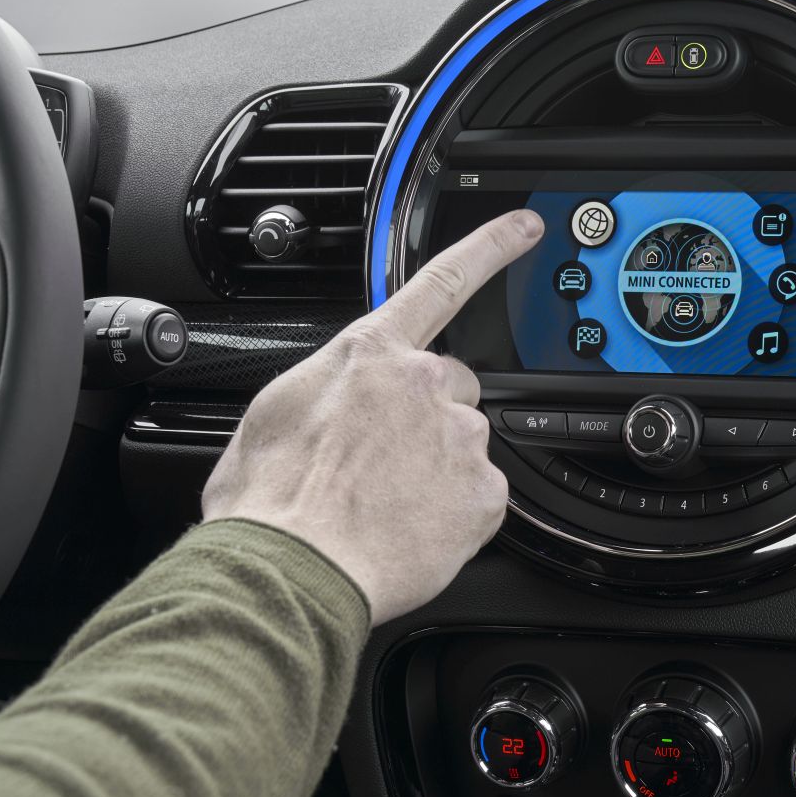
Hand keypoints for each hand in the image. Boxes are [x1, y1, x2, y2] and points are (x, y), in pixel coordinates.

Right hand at [201, 209, 544, 622]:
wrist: (292, 570)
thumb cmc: (270, 502)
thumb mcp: (274, 415)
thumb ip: (325, 388)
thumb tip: (332, 398)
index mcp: (369, 355)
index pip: (442, 281)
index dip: (491, 247)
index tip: (525, 226)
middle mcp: (423, 384)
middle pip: (451, 384)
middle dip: (427, 414)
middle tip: (382, 461)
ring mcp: (460, 438)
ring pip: (464, 443)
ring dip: (437, 467)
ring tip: (385, 504)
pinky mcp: (485, 493)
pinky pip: (479, 497)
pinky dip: (454, 513)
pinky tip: (411, 529)